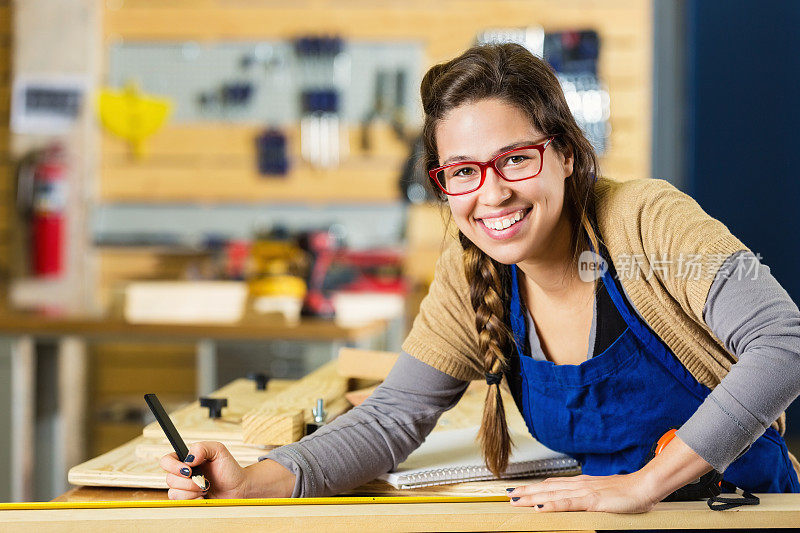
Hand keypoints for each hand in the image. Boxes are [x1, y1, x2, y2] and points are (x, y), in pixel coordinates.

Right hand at [160, 441, 247, 499]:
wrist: (238, 488)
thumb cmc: (229, 469)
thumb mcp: (218, 450)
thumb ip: (202, 447)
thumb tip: (189, 458)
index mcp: (186, 460)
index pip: (166, 461)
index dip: (173, 466)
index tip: (189, 470)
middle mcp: (182, 475)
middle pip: (169, 479)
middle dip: (189, 482)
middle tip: (205, 480)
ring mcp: (184, 489)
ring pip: (174, 493)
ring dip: (193, 491)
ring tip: (206, 487)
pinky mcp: (187, 502)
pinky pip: (182, 504)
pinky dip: (195, 500)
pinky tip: (204, 496)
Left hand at [507, 472, 658, 513]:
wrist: (644, 486)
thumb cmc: (627, 492)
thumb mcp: (602, 494)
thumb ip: (588, 497)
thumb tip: (577, 502)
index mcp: (581, 483)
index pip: (552, 484)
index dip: (534, 486)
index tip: (519, 489)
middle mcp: (578, 484)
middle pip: (547, 487)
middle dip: (527, 491)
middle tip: (509, 493)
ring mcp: (584, 491)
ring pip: (552, 493)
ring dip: (532, 496)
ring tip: (516, 499)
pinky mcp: (592, 501)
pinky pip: (568, 503)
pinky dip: (552, 504)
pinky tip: (540, 507)